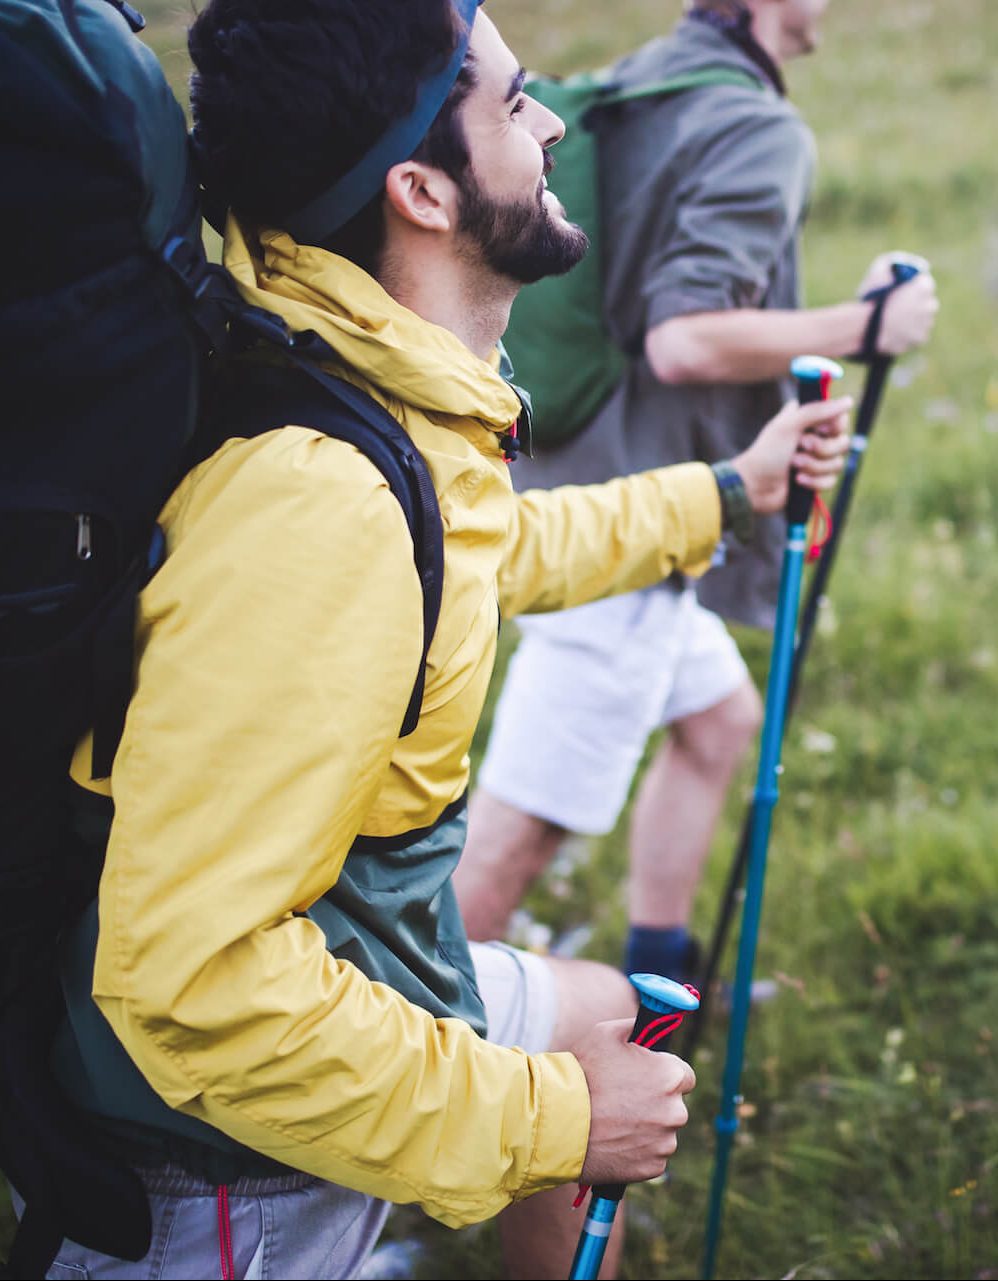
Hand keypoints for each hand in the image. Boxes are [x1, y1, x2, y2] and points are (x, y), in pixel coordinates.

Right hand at [573, 1018, 695, 1185]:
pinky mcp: (653, 1166)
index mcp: (671, 1076)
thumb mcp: (606, 1033)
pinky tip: (615, 1140)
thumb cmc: (584, 1073)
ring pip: (662, 1131)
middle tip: (624, 1099)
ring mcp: (665, 1142)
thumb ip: (637, 1027)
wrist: (560, 1122)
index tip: (646, 1077)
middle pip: (674, 1105)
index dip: (663, 1074)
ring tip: (614, 1121)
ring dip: (647, 1127)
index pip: (685, 1075)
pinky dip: (638, 1150)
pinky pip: (651, 1155)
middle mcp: (676, 1111)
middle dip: (655, 1101)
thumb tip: (650, 1025)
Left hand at [732, 396, 852, 514]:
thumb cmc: (767, 453)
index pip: (840, 419)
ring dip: (814, 466)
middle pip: (843, 442)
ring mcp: (816, 461)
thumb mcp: (789, 425)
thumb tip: (848, 401)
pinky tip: (798, 480)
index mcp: (809, 421)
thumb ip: (818, 410)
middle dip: (822, 448)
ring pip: (837, 463)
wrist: (754, 486)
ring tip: (793, 465)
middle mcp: (815, 438)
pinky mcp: (815, 480)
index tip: (819, 429)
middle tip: (800, 447)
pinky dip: (814, 481)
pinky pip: (831, 481)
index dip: (834, 426)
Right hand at [856, 252, 938, 356]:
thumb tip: (899, 262)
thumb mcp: (877, 272)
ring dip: (913, 320)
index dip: (913, 288)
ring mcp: (926, 323)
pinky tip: (898, 333)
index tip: (902, 293)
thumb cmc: (870, 299)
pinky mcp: (920, 338)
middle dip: (916, 305)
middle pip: (926, 303)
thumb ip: (891, 262)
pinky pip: (917, 335)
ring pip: (922, 320)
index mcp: (923, 286)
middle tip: (898, 309)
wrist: (864, 328)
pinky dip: (909, 335)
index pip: (925, 284)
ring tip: (896, 323)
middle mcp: (930, 304)